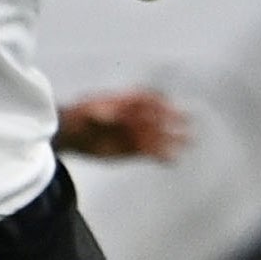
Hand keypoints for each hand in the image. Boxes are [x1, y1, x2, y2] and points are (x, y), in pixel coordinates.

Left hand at [53, 89, 189, 160]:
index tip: (169, 107)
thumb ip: (100, 113)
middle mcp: (135, 116)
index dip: (160, 101)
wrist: (71, 134)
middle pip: (159, 116)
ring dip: (172, 139)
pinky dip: (161, 155)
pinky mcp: (133, 149)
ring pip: (158, 135)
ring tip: (189, 142)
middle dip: (174, 118)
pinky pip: (151, 152)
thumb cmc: (80, 117)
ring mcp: (135, 132)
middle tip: (189, 121)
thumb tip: (108, 114)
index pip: (149, 98)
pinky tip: (172, 160)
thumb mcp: (88, 112)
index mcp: (128, 101)